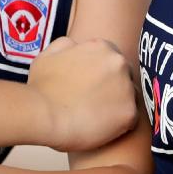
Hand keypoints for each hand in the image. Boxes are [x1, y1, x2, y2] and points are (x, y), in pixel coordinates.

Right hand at [26, 36, 137, 151]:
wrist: (43, 114)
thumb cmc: (42, 86)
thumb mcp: (49, 54)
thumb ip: (67, 45)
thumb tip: (75, 47)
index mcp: (103, 47)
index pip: (111, 59)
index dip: (101, 74)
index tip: (91, 86)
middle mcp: (119, 63)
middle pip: (124, 76)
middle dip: (113, 87)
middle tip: (93, 102)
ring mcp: (127, 87)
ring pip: (129, 98)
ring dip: (117, 105)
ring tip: (96, 117)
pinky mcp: (129, 113)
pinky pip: (130, 119)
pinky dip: (118, 125)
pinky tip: (100, 128)